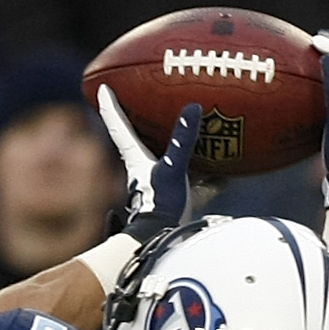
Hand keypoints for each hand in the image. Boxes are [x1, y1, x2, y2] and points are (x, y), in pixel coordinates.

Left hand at [103, 95, 197, 251]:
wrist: (163, 241)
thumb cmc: (160, 205)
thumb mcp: (172, 169)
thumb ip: (182, 140)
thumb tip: (193, 108)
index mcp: (136, 158)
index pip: (118, 126)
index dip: (110, 106)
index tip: (102, 87)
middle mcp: (146, 169)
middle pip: (141, 139)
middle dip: (144, 121)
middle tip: (145, 101)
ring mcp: (162, 185)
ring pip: (170, 160)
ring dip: (180, 148)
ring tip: (195, 132)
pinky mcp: (179, 201)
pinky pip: (195, 183)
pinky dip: (209, 178)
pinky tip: (226, 174)